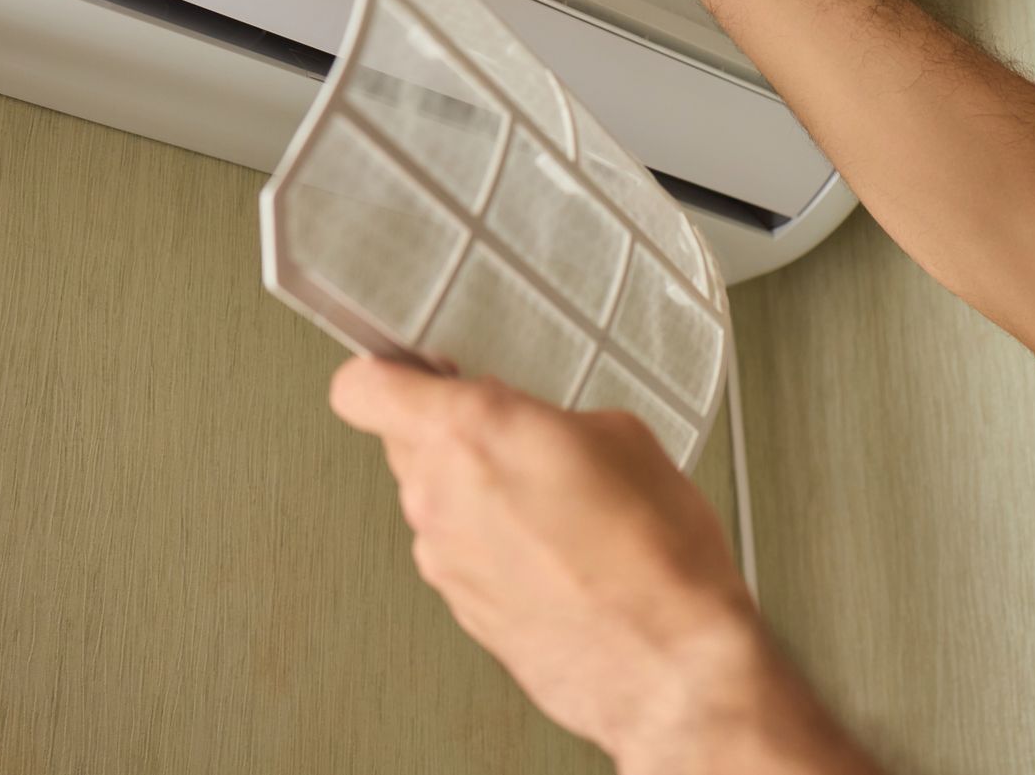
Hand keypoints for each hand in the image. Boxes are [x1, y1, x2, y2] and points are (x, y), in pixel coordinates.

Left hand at [330, 357, 761, 764]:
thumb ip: (547, 418)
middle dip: (450, 432)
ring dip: (476, 493)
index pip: (362, 387)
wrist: (671, 666)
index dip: (385, 371)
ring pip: (433, 500)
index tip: (413, 368)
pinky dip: (494, 546)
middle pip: (402, 442)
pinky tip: (555, 551)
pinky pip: (460, 552)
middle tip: (510, 432)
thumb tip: (539, 426)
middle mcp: (439, 496)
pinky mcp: (461, 609)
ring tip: (552, 502)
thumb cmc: (656, 560)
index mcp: (471, 432)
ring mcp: (444, 560)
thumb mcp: (622, 435)